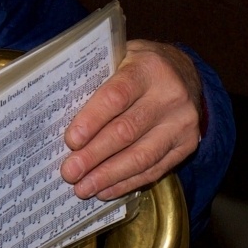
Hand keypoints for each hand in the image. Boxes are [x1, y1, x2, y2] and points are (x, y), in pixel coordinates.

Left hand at [60, 40, 203, 200]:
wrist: (186, 74)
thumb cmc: (141, 67)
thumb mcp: (121, 58)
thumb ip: (97, 80)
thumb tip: (60, 117)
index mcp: (149, 68)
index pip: (117, 96)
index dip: (92, 120)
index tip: (71, 141)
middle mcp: (170, 96)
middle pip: (126, 131)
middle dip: (94, 155)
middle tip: (70, 172)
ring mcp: (182, 123)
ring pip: (142, 156)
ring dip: (109, 175)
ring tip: (83, 188)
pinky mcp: (187, 145)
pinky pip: (155, 169)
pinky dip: (127, 182)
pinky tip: (105, 190)